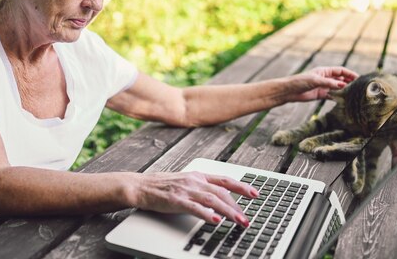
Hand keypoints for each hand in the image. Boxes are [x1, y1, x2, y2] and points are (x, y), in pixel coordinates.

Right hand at [131, 171, 257, 226]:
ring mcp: (186, 190)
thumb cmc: (162, 186)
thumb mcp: (186, 182)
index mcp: (198, 176)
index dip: (241, 186)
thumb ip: (201, 189)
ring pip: (213, 200)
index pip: (224, 180)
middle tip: (247, 219)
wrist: (140, 186)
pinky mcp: (176, 200)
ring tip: (239, 221)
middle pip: (222, 192)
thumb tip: (219, 199)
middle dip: (238, 206)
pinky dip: (207, 214)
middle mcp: (195, 181)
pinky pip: (195, 207)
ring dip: (228, 211)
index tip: (256, 194)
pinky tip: (215, 220)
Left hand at [287, 66, 357, 101]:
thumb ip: (329, 83)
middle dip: (349, 82)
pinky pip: (332, 95)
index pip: (340, 70)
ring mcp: (323, 86)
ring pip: (337, 87)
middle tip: (358, 87)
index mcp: (324, 71)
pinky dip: (338, 97)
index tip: (358, 78)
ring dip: (345, 90)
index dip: (349, 74)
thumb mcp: (315, 80)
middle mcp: (325, 78)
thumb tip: (343, 85)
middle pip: (340, 79)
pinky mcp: (320, 94)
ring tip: (354, 94)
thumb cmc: (300, 81)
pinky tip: (344, 100)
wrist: (289, 91)